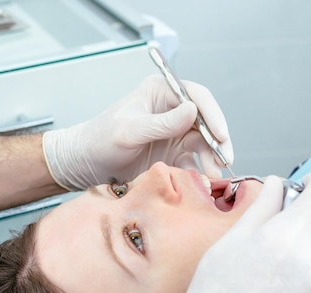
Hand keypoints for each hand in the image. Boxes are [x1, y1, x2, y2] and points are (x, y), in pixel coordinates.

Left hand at [42, 75, 232, 190]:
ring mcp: (175, 133)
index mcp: (161, 92)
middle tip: (224, 160)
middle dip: (217, 142)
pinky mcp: (174, 155)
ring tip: (213, 176)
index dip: (212, 115)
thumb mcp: (129, 131)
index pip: (196, 97)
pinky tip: (203, 182)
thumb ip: (161, 123)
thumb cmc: (100, 139)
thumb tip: (193, 111)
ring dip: (212, 159)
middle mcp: (172, 110)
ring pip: (203, 144)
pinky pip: (194, 162)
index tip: (220, 135)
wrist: (86, 165)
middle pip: (206, 122)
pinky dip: (201, 171)